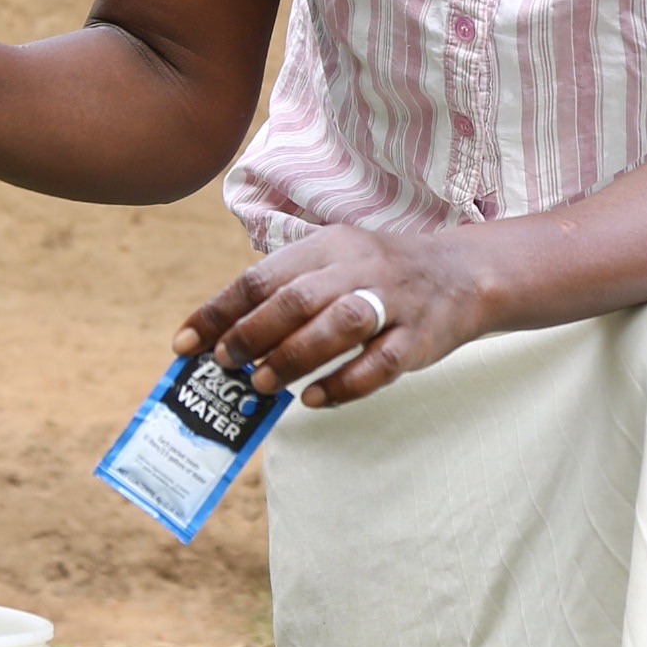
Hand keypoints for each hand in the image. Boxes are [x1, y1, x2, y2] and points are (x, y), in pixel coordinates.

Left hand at [176, 222, 486, 409]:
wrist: (462, 273)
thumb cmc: (379, 275)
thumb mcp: (333, 262)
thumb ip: (286, 291)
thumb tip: (223, 333)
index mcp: (327, 247)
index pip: (260, 277)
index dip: (218, 312)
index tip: (184, 342)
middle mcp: (358, 268)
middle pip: (297, 299)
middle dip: (251, 334)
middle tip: (224, 364)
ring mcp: (393, 302)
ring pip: (338, 326)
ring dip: (292, 358)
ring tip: (261, 385)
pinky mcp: (418, 338)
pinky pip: (379, 364)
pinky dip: (342, 384)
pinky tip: (312, 399)